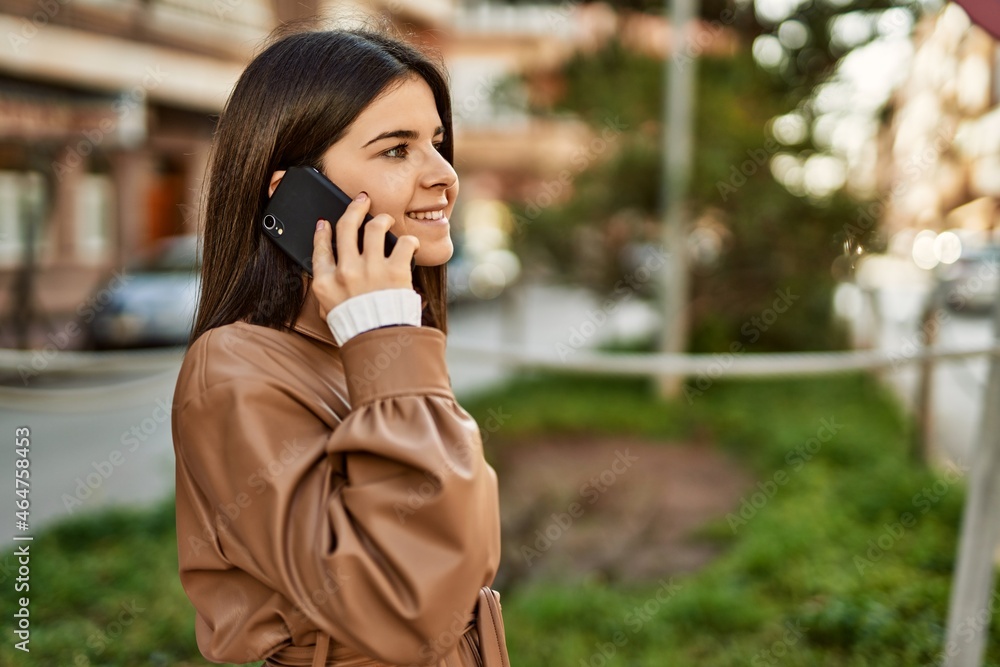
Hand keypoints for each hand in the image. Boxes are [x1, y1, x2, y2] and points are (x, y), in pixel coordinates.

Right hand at [311, 192, 419, 319]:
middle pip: (347, 226)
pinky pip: (404, 243)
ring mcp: (371, 269)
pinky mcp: (395, 271)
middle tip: (362, 200)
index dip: (323, 231)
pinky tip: (409, 244)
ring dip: (382, 219)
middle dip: (355, 208)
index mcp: (326, 282)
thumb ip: (327, 290)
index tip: (326, 222)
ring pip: (375, 227)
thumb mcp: (329, 310)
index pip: (320, 247)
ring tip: (386, 219)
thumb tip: (325, 274)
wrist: (379, 341)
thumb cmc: (356, 328)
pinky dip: (409, 242)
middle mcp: (346, 271)